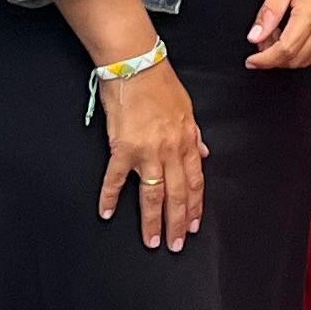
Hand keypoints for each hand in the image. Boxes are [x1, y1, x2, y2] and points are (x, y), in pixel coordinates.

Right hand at [97, 59, 206, 249]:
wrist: (136, 65)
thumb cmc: (160, 83)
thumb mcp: (187, 108)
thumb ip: (194, 134)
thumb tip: (203, 152)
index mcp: (186, 141)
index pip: (195, 181)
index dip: (195, 206)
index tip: (194, 225)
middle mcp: (170, 150)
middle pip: (177, 194)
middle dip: (177, 222)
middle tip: (176, 244)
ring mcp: (146, 151)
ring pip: (152, 194)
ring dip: (152, 220)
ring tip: (152, 241)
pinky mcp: (122, 148)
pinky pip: (116, 179)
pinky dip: (110, 197)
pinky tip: (107, 212)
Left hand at [249, 0, 310, 69]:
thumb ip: (269, 11)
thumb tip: (255, 36)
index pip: (286, 49)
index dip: (265, 60)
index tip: (251, 60)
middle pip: (297, 59)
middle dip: (274, 59)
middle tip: (262, 44)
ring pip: (310, 60)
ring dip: (290, 57)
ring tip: (278, 38)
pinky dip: (306, 53)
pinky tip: (296, 38)